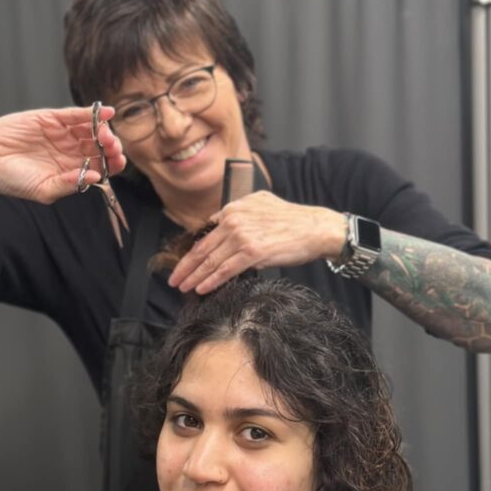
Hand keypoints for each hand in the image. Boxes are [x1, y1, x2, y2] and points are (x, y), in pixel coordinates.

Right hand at [0, 105, 125, 203]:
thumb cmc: (11, 180)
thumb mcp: (42, 190)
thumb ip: (69, 184)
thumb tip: (96, 178)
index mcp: (72, 171)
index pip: (101, 167)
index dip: (113, 164)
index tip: (118, 162)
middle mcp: (70, 152)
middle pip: (100, 147)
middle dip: (111, 146)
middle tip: (111, 146)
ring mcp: (62, 134)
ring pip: (91, 130)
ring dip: (103, 130)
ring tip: (106, 134)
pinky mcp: (51, 118)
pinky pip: (76, 115)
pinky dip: (92, 113)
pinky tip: (105, 113)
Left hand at [167, 191, 346, 294]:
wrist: (315, 228)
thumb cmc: (292, 219)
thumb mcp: (261, 202)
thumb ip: (239, 209)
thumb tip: (219, 218)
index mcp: (233, 209)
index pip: (206, 234)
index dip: (192, 252)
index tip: (185, 263)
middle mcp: (233, 221)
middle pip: (202, 249)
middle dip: (185, 267)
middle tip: (174, 279)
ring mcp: (241, 237)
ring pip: (211, 261)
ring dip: (194, 277)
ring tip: (183, 287)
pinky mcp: (252, 252)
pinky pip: (225, 270)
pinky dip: (211, 281)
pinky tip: (201, 289)